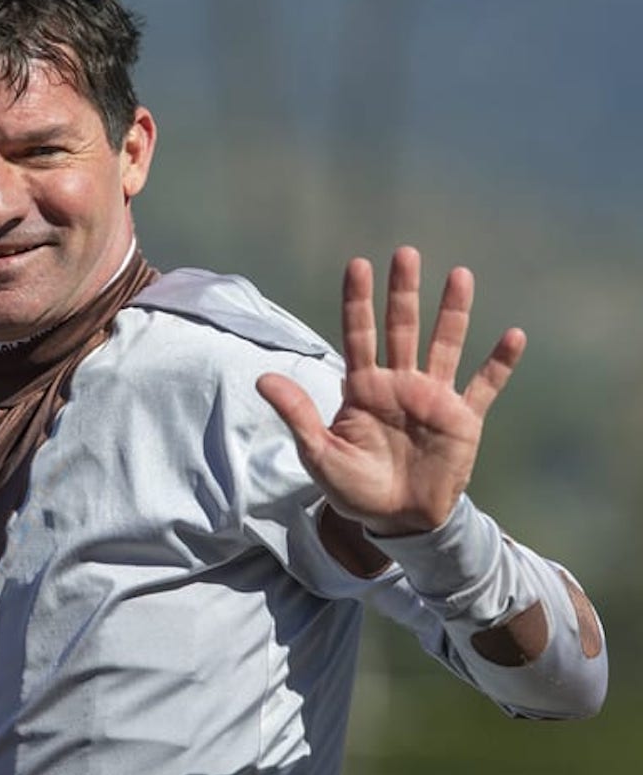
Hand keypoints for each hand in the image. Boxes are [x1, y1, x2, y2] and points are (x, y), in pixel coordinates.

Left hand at [256, 247, 525, 535]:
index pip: (359, 334)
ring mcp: (433, 399)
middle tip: (405, 253)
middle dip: (403, 292)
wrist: (396, 521)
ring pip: (445, 345)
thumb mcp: (318, 454)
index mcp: (363, 388)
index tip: (357, 265)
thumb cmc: (352, 488)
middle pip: (401, 328)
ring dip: (453, 312)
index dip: (358, 301)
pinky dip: (499, 364)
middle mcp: (399, 384)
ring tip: (460, 275)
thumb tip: (262, 379)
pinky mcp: (463, 419)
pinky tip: (513, 336)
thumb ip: (297, 414)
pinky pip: (484, 387)